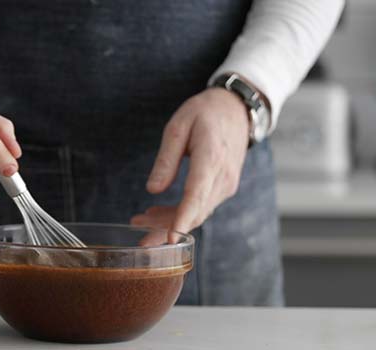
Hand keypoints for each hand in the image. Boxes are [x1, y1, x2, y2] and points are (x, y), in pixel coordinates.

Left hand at [131, 87, 249, 233]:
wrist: (236, 109)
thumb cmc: (205, 113)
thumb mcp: (178, 126)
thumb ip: (166, 159)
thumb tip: (152, 189)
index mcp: (211, 158)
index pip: (197, 195)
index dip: (182, 218)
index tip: (170, 237)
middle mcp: (223, 177)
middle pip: (195, 212)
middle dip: (166, 228)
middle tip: (139, 237)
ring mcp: (226, 185)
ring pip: (197, 213)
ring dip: (169, 222)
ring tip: (140, 222)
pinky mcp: (223, 187)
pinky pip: (201, 206)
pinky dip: (180, 213)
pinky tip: (157, 213)